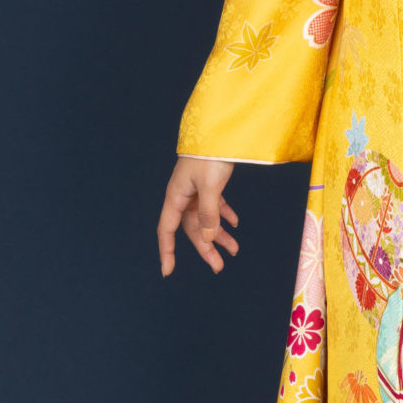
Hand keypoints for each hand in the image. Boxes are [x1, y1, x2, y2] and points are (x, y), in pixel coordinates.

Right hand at [158, 157, 238, 276]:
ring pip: (206, 218)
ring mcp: (196, 189)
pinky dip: (224, 215)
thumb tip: (207, 238)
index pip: (167, 230)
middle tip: (219, 266)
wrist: (221, 130)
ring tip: (234, 249)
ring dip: (219, 234)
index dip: (167, 251)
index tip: (168, 271)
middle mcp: (183, 196)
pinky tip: (235, 223)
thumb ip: (208, 213)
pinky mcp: (209, 182)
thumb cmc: (211, 156)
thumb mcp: (210, 187)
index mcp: (176, 197)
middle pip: (192, 228)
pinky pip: (215, 205)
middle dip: (206, 248)